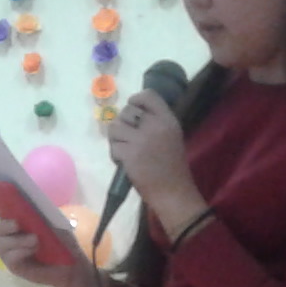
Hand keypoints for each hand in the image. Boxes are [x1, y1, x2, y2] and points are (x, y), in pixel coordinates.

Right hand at [0, 219, 103, 286]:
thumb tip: (32, 208)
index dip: (1, 211)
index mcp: (15, 223)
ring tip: (35, 240)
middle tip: (17, 225)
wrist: (71, 265)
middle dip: (3, 226)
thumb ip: (42, 215)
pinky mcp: (14, 267)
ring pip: (0, 244)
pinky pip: (10, 258)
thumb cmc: (62, 242)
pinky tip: (33, 250)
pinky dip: (20, 251)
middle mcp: (8, 237)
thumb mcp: (55, 224)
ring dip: (17, 240)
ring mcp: (9, 253)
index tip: (11, 210)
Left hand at [106, 90, 197, 209]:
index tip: (134, 109)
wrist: (172, 191)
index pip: (148, 95)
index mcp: (168, 120)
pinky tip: (124, 162)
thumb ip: (156, 122)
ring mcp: (141, 140)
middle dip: (123, 123)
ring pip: (115, 127)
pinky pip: (113, 146)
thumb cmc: (172, 166)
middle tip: (128, 138)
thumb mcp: (172, 136)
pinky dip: (115, 154)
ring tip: (125, 150)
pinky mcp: (129, 154)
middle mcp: (155, 126)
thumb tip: (132, 112)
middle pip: (126, 111)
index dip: (136, 99)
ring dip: (116, 139)